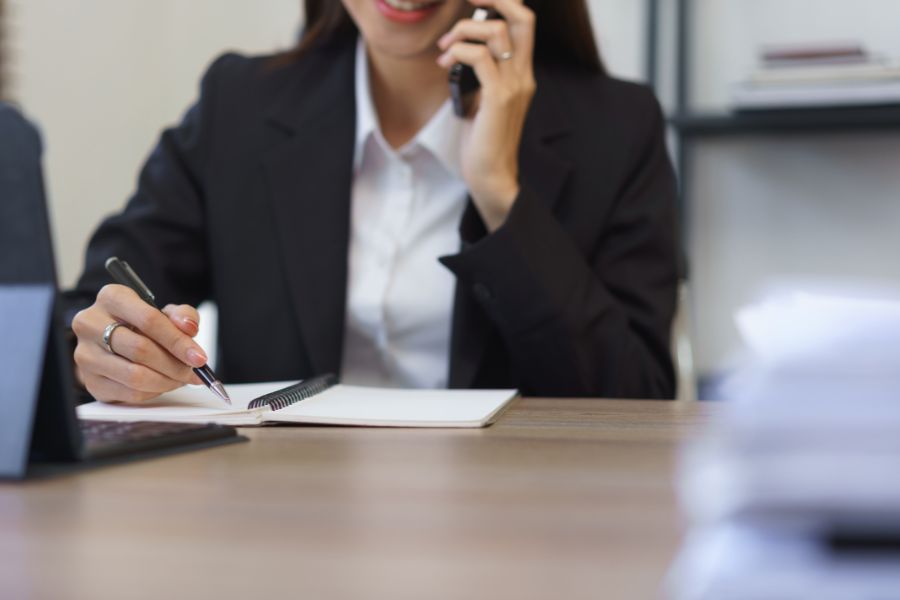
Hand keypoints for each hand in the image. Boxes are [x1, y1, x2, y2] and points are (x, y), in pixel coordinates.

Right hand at [72, 284, 206, 403]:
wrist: (112, 340)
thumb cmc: (142, 324)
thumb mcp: (166, 312)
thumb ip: (183, 315)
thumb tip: (189, 327)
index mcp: (112, 297)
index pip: (149, 320)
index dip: (178, 341)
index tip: (199, 357)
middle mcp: (90, 323)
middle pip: (141, 350)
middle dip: (175, 365)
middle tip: (195, 372)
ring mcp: (86, 354)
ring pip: (135, 375)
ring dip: (167, 381)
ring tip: (182, 378)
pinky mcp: (90, 381)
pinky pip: (129, 392)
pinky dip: (154, 391)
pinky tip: (163, 383)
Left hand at [437, 0, 535, 231]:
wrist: (491, 174)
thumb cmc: (482, 140)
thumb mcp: (482, 99)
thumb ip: (479, 75)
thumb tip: (456, 52)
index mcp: (522, 74)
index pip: (525, 23)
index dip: (504, 3)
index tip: (475, 2)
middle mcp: (523, 75)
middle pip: (522, 18)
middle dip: (493, 1)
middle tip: (464, 7)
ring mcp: (514, 86)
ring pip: (495, 33)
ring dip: (463, 32)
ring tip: (443, 50)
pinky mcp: (498, 98)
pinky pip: (478, 58)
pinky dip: (457, 52)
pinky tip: (444, 63)